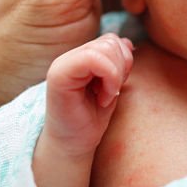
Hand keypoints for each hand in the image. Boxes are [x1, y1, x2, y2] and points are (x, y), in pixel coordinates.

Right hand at [33, 34, 133, 186]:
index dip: (124, 61)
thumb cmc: (92, 119)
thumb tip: (128, 43)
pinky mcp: (59, 74)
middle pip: (110, 42)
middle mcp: (69, 56)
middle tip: (111, 93)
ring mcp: (62, 63)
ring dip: (114, 75)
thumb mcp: (112, 85)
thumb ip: (117, 62)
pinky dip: (108, 78)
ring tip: (105, 96)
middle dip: (121, 68)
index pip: (112, 40)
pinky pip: (93, 59)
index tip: (117, 87)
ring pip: (105, 47)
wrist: (74, 146)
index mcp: (81, 56)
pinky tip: (102, 98)